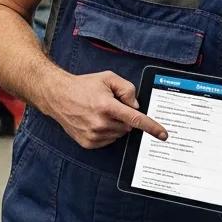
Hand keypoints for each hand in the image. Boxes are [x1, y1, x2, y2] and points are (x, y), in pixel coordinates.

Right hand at [49, 71, 167, 149]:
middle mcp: (100, 123)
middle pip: (127, 126)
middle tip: (110, 106)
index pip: (135, 119)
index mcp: (106, 106)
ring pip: (118, 134)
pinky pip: (108, 140)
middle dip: (124, 117)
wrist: (58, 96)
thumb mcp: (107, 78)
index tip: (163, 134)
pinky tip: (94, 121)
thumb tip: (135, 106)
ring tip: (99, 112)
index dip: (151, 127)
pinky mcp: (88, 143)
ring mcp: (93, 135)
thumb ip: (127, 89)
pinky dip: (106, 132)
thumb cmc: (83, 86)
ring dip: (115, 125)